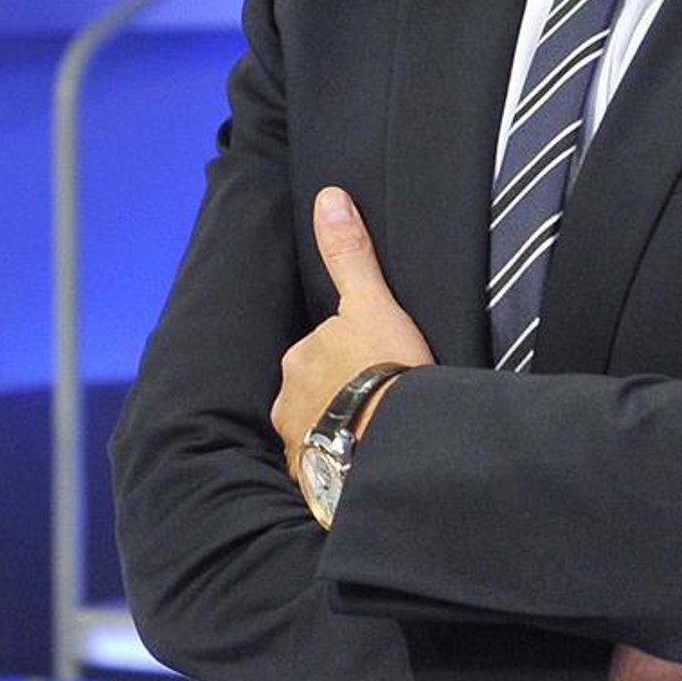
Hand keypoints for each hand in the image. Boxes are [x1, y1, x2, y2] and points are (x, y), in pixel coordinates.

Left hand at [272, 189, 433, 470]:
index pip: (317, 353)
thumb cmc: (388, 371)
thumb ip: (349, 257)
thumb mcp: (374, 305)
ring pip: (314, 432)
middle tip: (376, 402)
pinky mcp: (316, 483)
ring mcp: (299, 446)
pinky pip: (324, 471)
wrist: (394, 445)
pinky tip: (364, 469)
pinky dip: (339, 468)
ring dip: (335, 434)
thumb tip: (328, 197)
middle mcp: (287, 404)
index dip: (345, 358)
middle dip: (334, 397)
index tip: (373, 367)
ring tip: (373, 439)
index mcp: (298, 361)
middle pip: (310, 393)